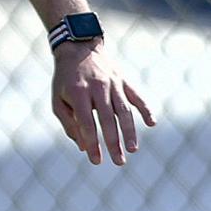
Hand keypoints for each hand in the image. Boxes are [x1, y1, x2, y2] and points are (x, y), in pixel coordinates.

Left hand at [51, 40, 156, 165]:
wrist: (78, 48)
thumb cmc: (65, 79)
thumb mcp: (58, 99)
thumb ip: (69, 123)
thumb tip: (83, 147)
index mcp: (78, 93)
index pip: (87, 123)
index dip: (92, 143)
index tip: (96, 161)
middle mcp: (97, 88)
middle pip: (108, 119)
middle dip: (113, 142)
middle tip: (119, 162)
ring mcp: (113, 83)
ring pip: (124, 111)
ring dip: (130, 131)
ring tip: (132, 150)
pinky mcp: (124, 80)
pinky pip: (137, 96)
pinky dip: (145, 109)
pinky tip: (152, 123)